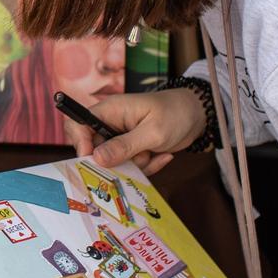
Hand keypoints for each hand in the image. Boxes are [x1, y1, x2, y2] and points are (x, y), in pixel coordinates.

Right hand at [73, 88, 205, 175]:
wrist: (199, 116)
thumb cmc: (176, 113)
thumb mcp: (152, 132)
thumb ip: (124, 146)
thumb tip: (96, 158)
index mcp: (110, 111)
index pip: (78, 124)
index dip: (79, 142)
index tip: (91, 160)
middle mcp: (111, 124)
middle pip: (94, 149)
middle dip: (114, 161)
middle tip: (136, 159)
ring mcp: (122, 138)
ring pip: (114, 162)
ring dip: (135, 165)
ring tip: (154, 154)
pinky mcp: (133, 150)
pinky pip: (130, 166)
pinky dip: (146, 166)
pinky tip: (163, 156)